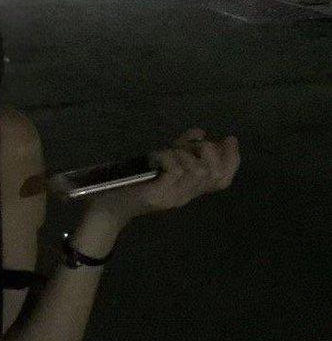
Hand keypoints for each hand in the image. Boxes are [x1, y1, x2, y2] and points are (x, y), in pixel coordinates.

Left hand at [90, 128, 240, 223]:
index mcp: (188, 190)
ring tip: (170, 151)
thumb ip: (182, 149)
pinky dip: (169, 157)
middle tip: (195, 143)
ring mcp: (172, 197)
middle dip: (210, 152)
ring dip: (185, 154)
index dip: (232, 159)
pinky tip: (157, 156)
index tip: (230, 140)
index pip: (222, 180)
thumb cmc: (133, 185)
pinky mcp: (157, 195)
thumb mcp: (162, 164)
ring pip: (196, 171)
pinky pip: (175, 170)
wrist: (108, 207)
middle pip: (214, 175)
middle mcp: (184, 196)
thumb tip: (200, 132)